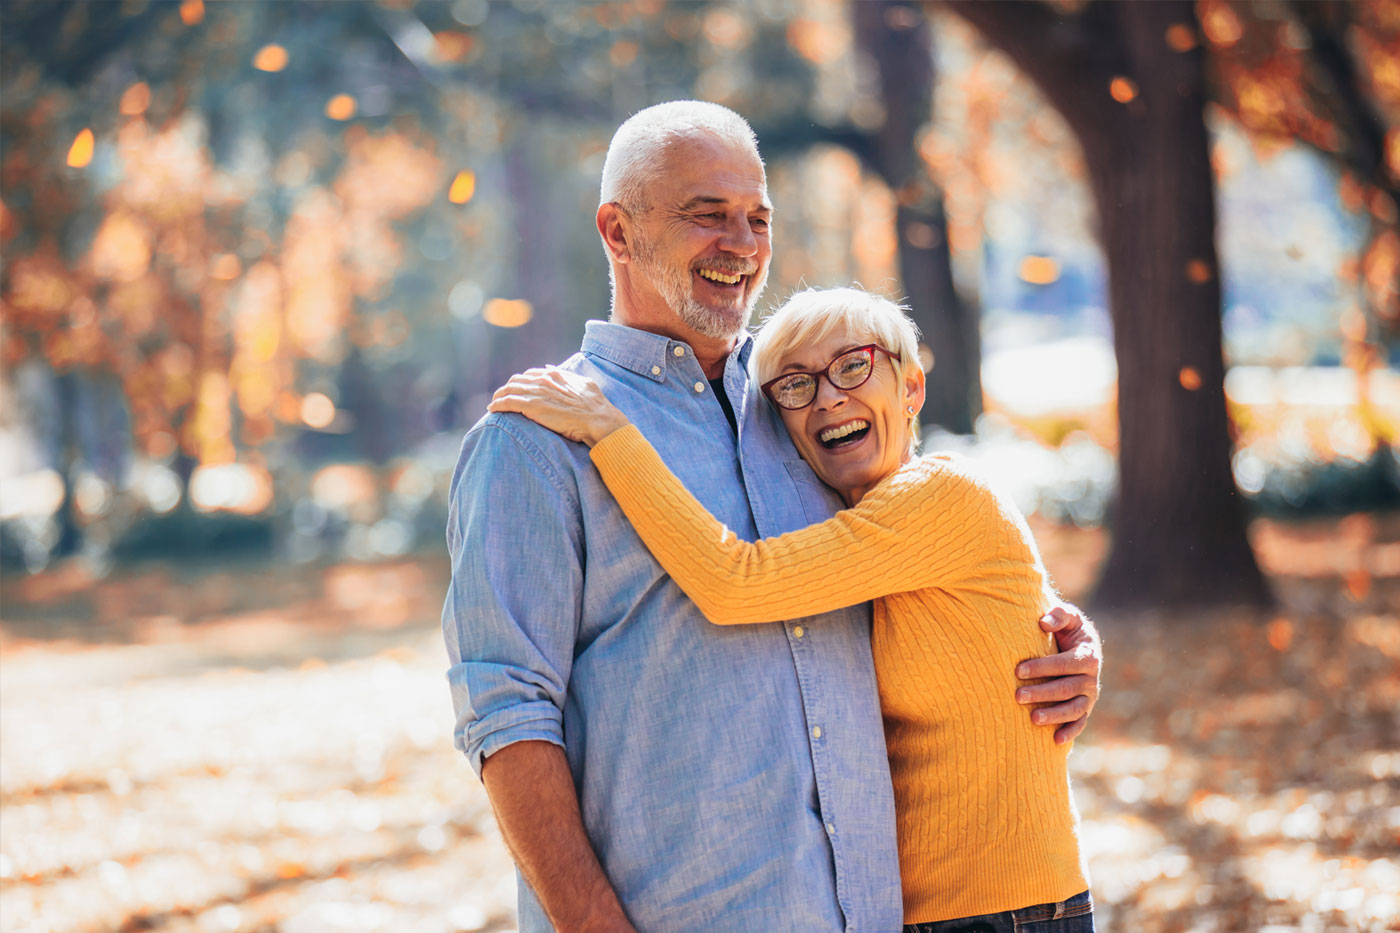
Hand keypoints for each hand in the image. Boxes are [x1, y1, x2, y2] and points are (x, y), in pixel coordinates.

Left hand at [487, 367, 629, 446]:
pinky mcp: (532, 407)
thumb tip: (550, 368)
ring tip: (494, 403)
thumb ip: (566, 376)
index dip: (522, 381)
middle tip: (502, 397)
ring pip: (509, 390)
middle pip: (517, 380)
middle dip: (507, 388)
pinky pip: (507, 402)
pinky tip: (492, 410)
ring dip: (499, 396)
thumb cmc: (596, 406)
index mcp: (555, 374)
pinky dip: (498, 405)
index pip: (531, 374)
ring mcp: (537, 393)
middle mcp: (544, 380)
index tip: (517, 389)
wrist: (598, 420)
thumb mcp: (583, 384)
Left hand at [1016, 604, 1101, 743]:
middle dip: (1042, 693)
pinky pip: (1080, 723)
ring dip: (1054, 715)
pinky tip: (1055, 741)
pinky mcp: (1084, 708)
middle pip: (1067, 688)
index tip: (1018, 670)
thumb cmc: (1066, 629)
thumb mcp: (1067, 616)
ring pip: (1074, 708)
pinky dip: (1070, 732)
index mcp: (1088, 655)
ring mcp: (1089, 696)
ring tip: (1032, 718)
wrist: (1076, 644)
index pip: (1065, 664)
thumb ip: (1058, 615)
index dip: (1042, 667)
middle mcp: (1091, 678)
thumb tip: (1043, 622)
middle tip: (1017, 696)